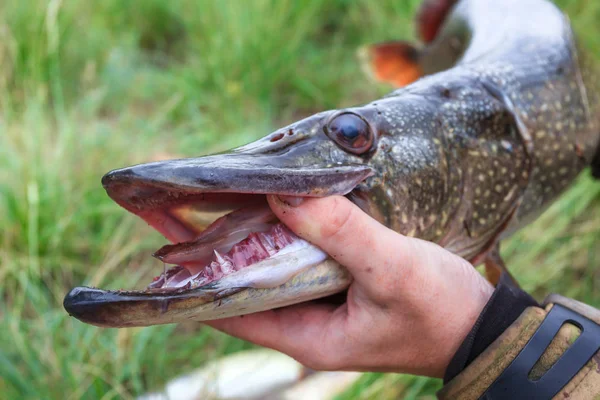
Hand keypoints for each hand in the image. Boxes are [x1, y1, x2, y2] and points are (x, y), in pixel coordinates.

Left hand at [205, 195, 493, 377]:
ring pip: (275, 265)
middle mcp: (307, 322)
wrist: (486, 329)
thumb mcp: (391, 270)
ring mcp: (325, 303)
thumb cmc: (442, 311)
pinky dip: (290, 230)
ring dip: (253, 232)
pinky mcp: (344, 285)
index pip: (229, 307)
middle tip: (185, 201)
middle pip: (247, 281)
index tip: (165, 231)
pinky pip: (304, 255)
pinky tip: (280, 202)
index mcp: (306, 336)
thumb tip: (282, 192)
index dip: (194, 272)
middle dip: (216, 244)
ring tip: (223, 194)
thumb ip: (339, 232)